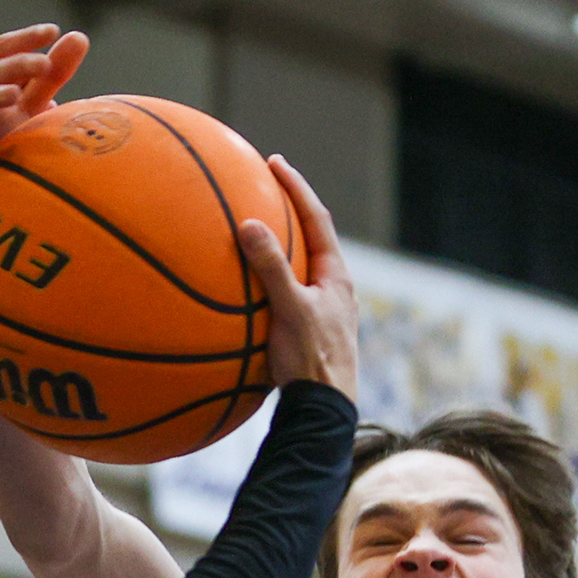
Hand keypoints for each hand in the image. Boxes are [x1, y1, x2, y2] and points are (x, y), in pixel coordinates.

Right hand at [239, 158, 357, 400]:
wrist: (323, 414)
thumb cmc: (312, 363)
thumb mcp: (291, 310)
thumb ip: (272, 268)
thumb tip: (250, 225)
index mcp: (336, 278)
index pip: (318, 219)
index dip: (297, 189)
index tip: (274, 164)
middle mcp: (333, 291)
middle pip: (310, 239)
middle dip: (287, 212)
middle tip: (263, 187)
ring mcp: (322, 313)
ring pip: (298, 269)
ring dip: (277, 248)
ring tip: (250, 231)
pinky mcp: (307, 335)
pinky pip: (284, 296)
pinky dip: (265, 282)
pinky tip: (240, 290)